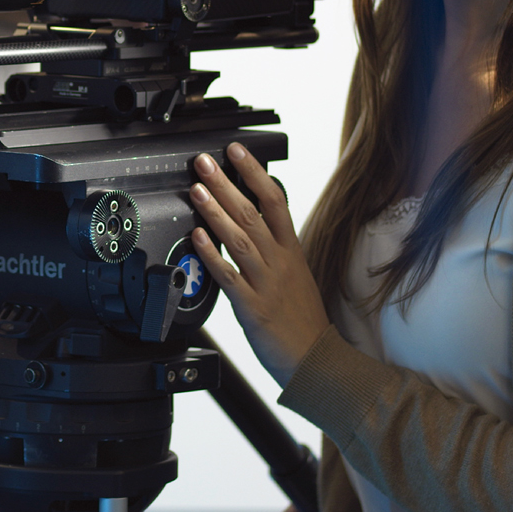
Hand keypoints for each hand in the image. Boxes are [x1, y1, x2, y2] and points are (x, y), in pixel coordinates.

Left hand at [187, 141, 332, 389]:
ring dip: (216, 213)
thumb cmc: (302, 317)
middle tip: (204, 162)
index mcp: (291, 250)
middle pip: (253, 214)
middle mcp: (280, 262)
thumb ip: (275, 247)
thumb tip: (250, 221)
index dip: (254, 173)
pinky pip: (230, 277)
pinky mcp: (253, 308)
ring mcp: (267, 283)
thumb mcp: (295, 273)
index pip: (274, 200)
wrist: (316, 360)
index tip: (236, 151)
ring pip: (240, 240)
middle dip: (226, 184)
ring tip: (197, 191)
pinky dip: (212, 255)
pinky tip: (197, 238)